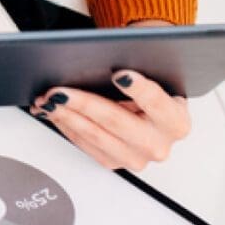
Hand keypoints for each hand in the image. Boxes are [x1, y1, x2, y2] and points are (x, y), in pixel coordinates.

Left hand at [29, 68, 190, 170]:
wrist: (154, 113)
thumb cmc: (153, 88)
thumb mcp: (156, 75)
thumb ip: (138, 69)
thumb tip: (104, 61)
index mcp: (176, 122)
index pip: (156, 102)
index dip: (138, 88)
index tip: (120, 74)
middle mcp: (158, 145)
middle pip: (116, 121)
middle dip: (83, 103)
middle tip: (60, 90)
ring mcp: (135, 158)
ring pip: (94, 136)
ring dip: (66, 115)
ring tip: (47, 99)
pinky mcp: (113, 163)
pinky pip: (84, 144)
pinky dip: (65, 125)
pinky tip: (52, 111)